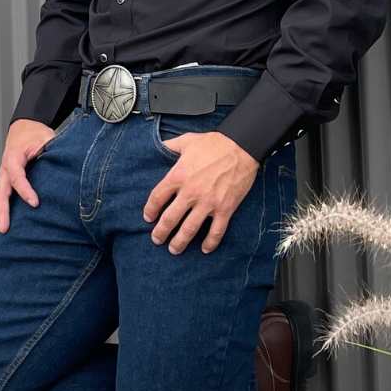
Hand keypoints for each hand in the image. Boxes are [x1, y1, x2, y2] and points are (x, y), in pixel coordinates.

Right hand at [0, 118, 54, 233]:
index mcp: (15, 156)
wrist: (24, 127)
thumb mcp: (46, 137)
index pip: (17, 176)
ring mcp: (3, 174)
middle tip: (5, 226)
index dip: (25, 190)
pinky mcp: (5, 180)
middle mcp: (6, 167)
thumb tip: (65, 158)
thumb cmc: (33, 133)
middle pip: (1, 191)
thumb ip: (52, 147)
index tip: (35, 202)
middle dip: (2, 210)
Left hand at [143, 130, 258, 254]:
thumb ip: (170, 146)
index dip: (150, 210)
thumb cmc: (213, 143)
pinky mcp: (225, 208)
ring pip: (190, 229)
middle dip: (161, 232)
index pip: (157, 198)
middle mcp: (190, 192)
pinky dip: (210, 242)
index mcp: (178, 175)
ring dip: (180, 242)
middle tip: (157, 239)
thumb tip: (159, 147)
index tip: (148, 217)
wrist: (241, 146)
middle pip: (170, 218)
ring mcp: (208, 203)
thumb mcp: (186, 141)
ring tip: (174, 249)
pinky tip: (205, 249)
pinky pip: (216, 231)